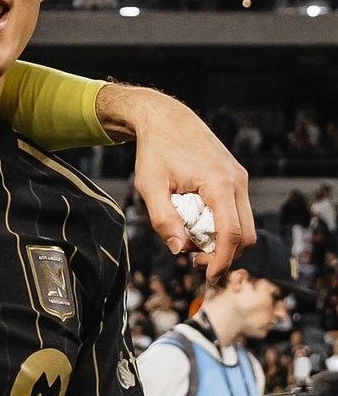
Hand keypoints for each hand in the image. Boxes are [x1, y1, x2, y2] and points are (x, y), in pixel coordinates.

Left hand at [96, 86, 254, 279]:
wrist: (165, 118)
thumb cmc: (155, 151)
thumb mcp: (150, 187)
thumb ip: (164, 221)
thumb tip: (179, 250)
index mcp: (219, 183)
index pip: (231, 233)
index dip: (222, 260)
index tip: (209, 276)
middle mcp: (236, 181)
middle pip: (245, 234)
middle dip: (224, 254)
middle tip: (194, 261)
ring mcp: (239, 178)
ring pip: (244, 223)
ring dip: (222, 240)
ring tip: (190, 240)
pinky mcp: (235, 177)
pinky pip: (236, 211)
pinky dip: (221, 225)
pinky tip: (196, 224)